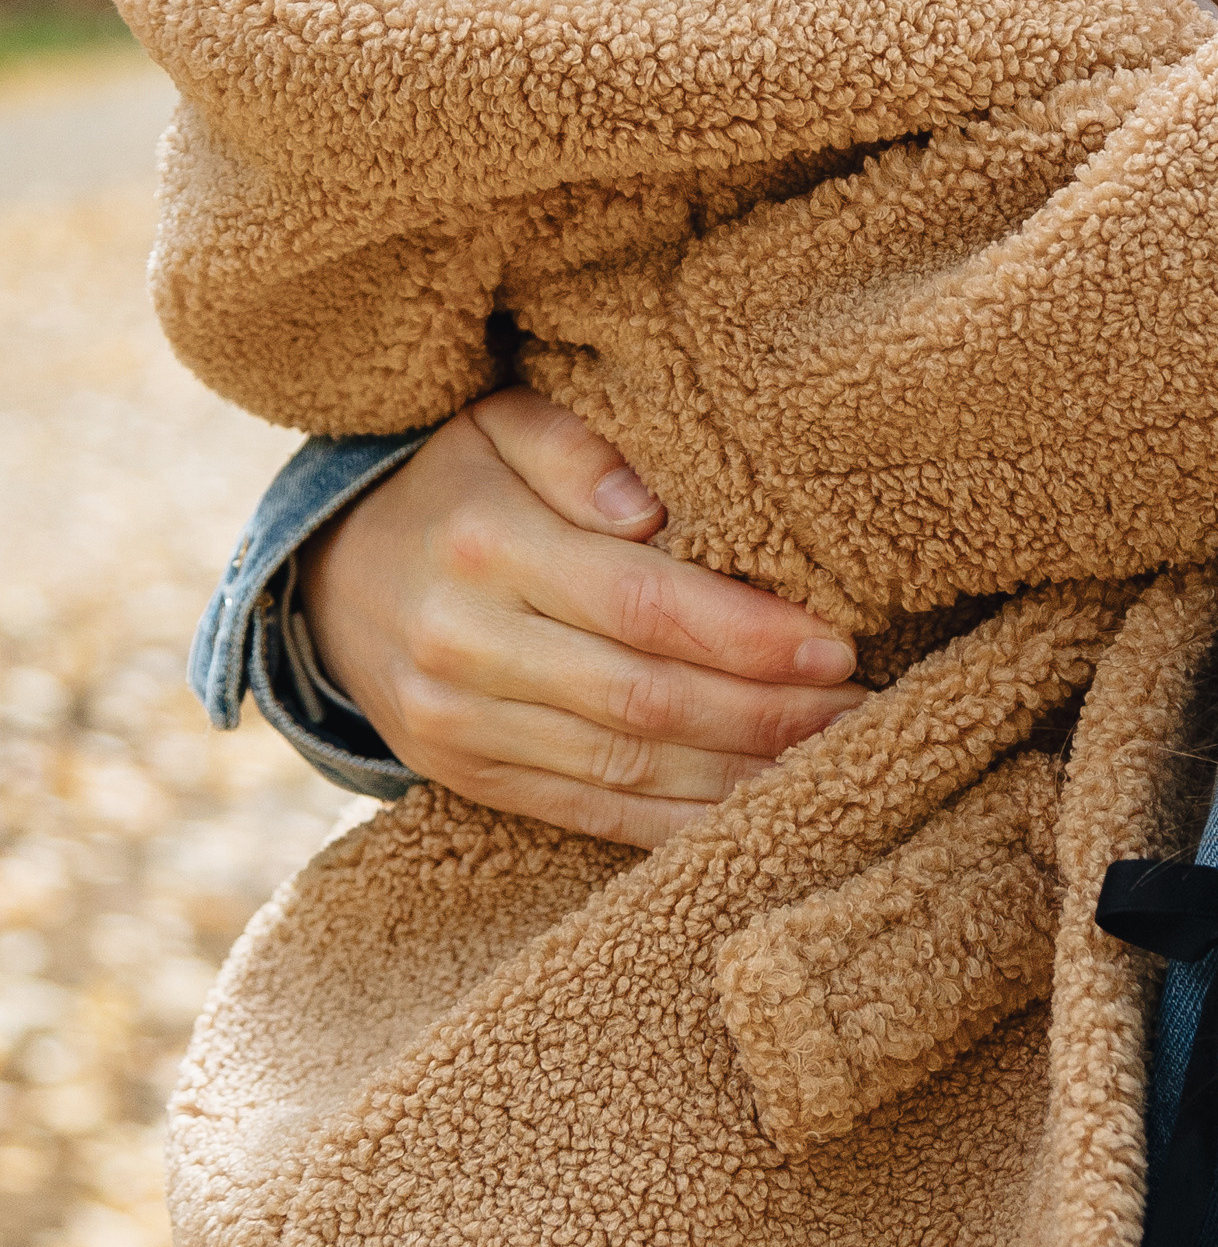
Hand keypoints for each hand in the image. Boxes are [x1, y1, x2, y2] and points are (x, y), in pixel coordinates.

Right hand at [301, 389, 866, 845]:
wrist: (326, 577)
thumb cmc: (453, 484)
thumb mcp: (499, 424)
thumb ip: (577, 448)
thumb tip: (656, 508)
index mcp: (485, 546)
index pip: (641, 602)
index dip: (745, 634)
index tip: (836, 645)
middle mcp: (466, 647)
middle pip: (644, 697)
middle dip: (767, 713)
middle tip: (863, 709)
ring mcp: (460, 726)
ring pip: (626, 766)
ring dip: (741, 773)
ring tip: (836, 759)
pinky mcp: (468, 778)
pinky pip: (590, 811)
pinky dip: (679, 821)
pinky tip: (757, 812)